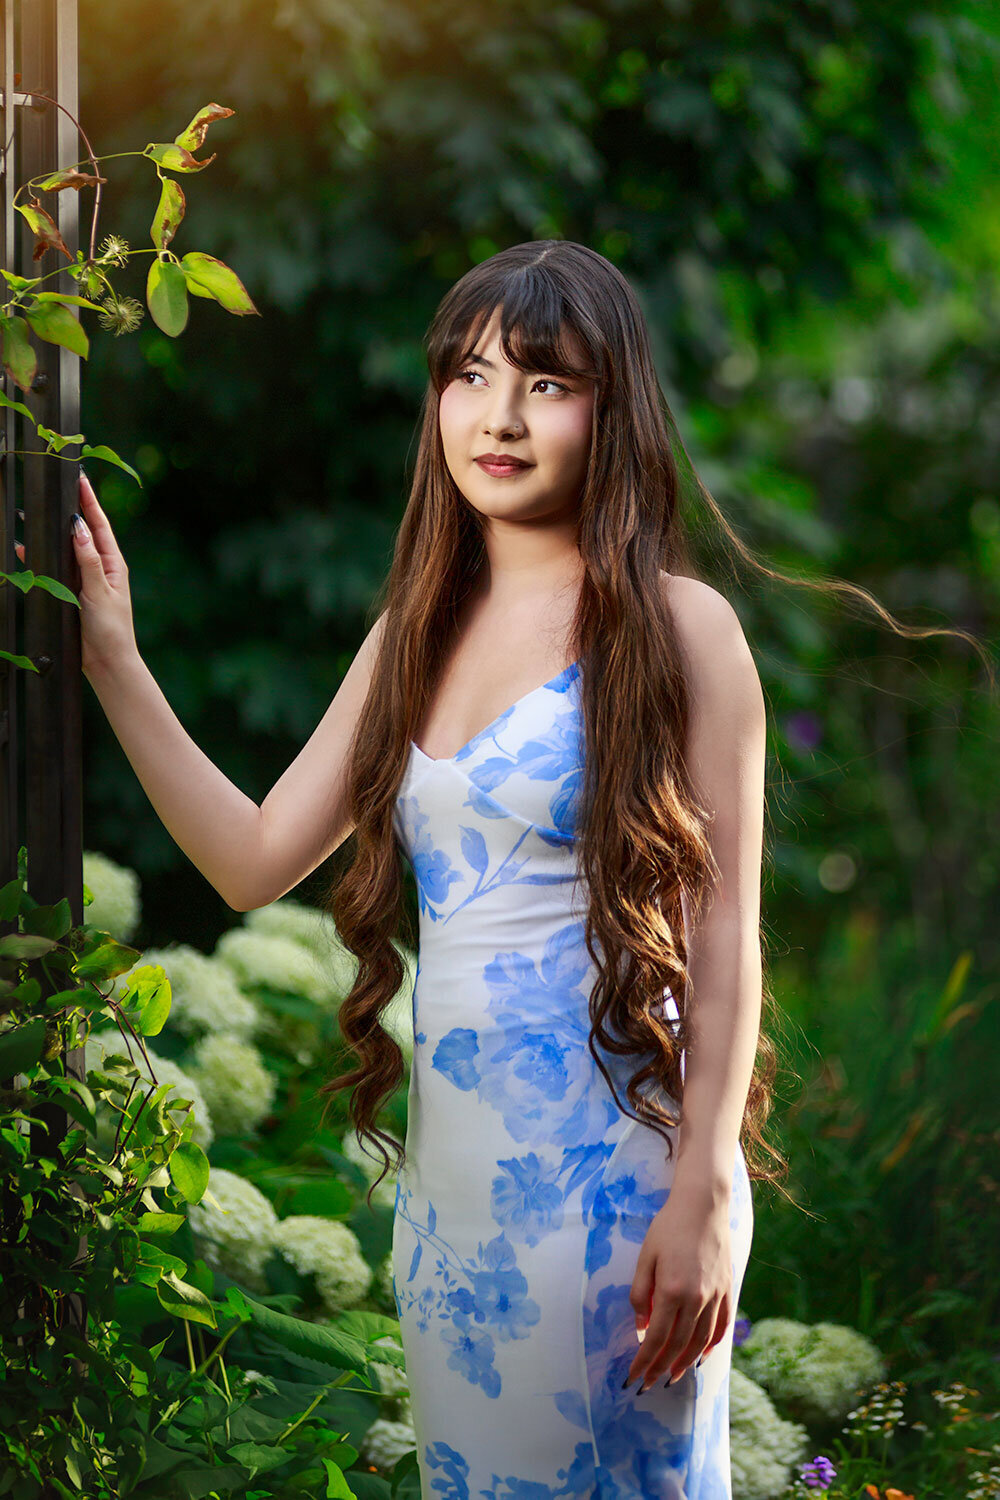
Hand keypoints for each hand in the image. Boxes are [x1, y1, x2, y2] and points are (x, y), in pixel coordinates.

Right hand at [14, 472, 139, 677]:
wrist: (107, 663)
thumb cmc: (111, 629)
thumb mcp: (99, 591)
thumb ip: (88, 560)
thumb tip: (78, 527)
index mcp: (113, 563)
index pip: (99, 524)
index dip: (89, 500)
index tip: (79, 477)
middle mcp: (99, 567)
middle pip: (81, 531)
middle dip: (68, 509)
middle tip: (54, 487)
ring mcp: (85, 579)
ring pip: (64, 549)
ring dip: (49, 532)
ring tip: (31, 513)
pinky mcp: (71, 592)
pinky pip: (53, 569)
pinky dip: (38, 558)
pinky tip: (24, 548)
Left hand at [625, 1187, 732, 1391]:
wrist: (703, 1205)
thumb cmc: (668, 1227)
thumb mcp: (645, 1257)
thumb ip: (640, 1294)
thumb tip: (640, 1327)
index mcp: (671, 1290)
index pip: (655, 1338)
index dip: (643, 1361)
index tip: (633, 1377)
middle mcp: (696, 1298)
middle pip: (677, 1345)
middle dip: (661, 1368)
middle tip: (649, 1384)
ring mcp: (715, 1296)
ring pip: (701, 1342)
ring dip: (686, 1363)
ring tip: (673, 1376)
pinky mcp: (727, 1289)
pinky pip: (721, 1326)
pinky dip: (711, 1346)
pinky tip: (701, 1355)